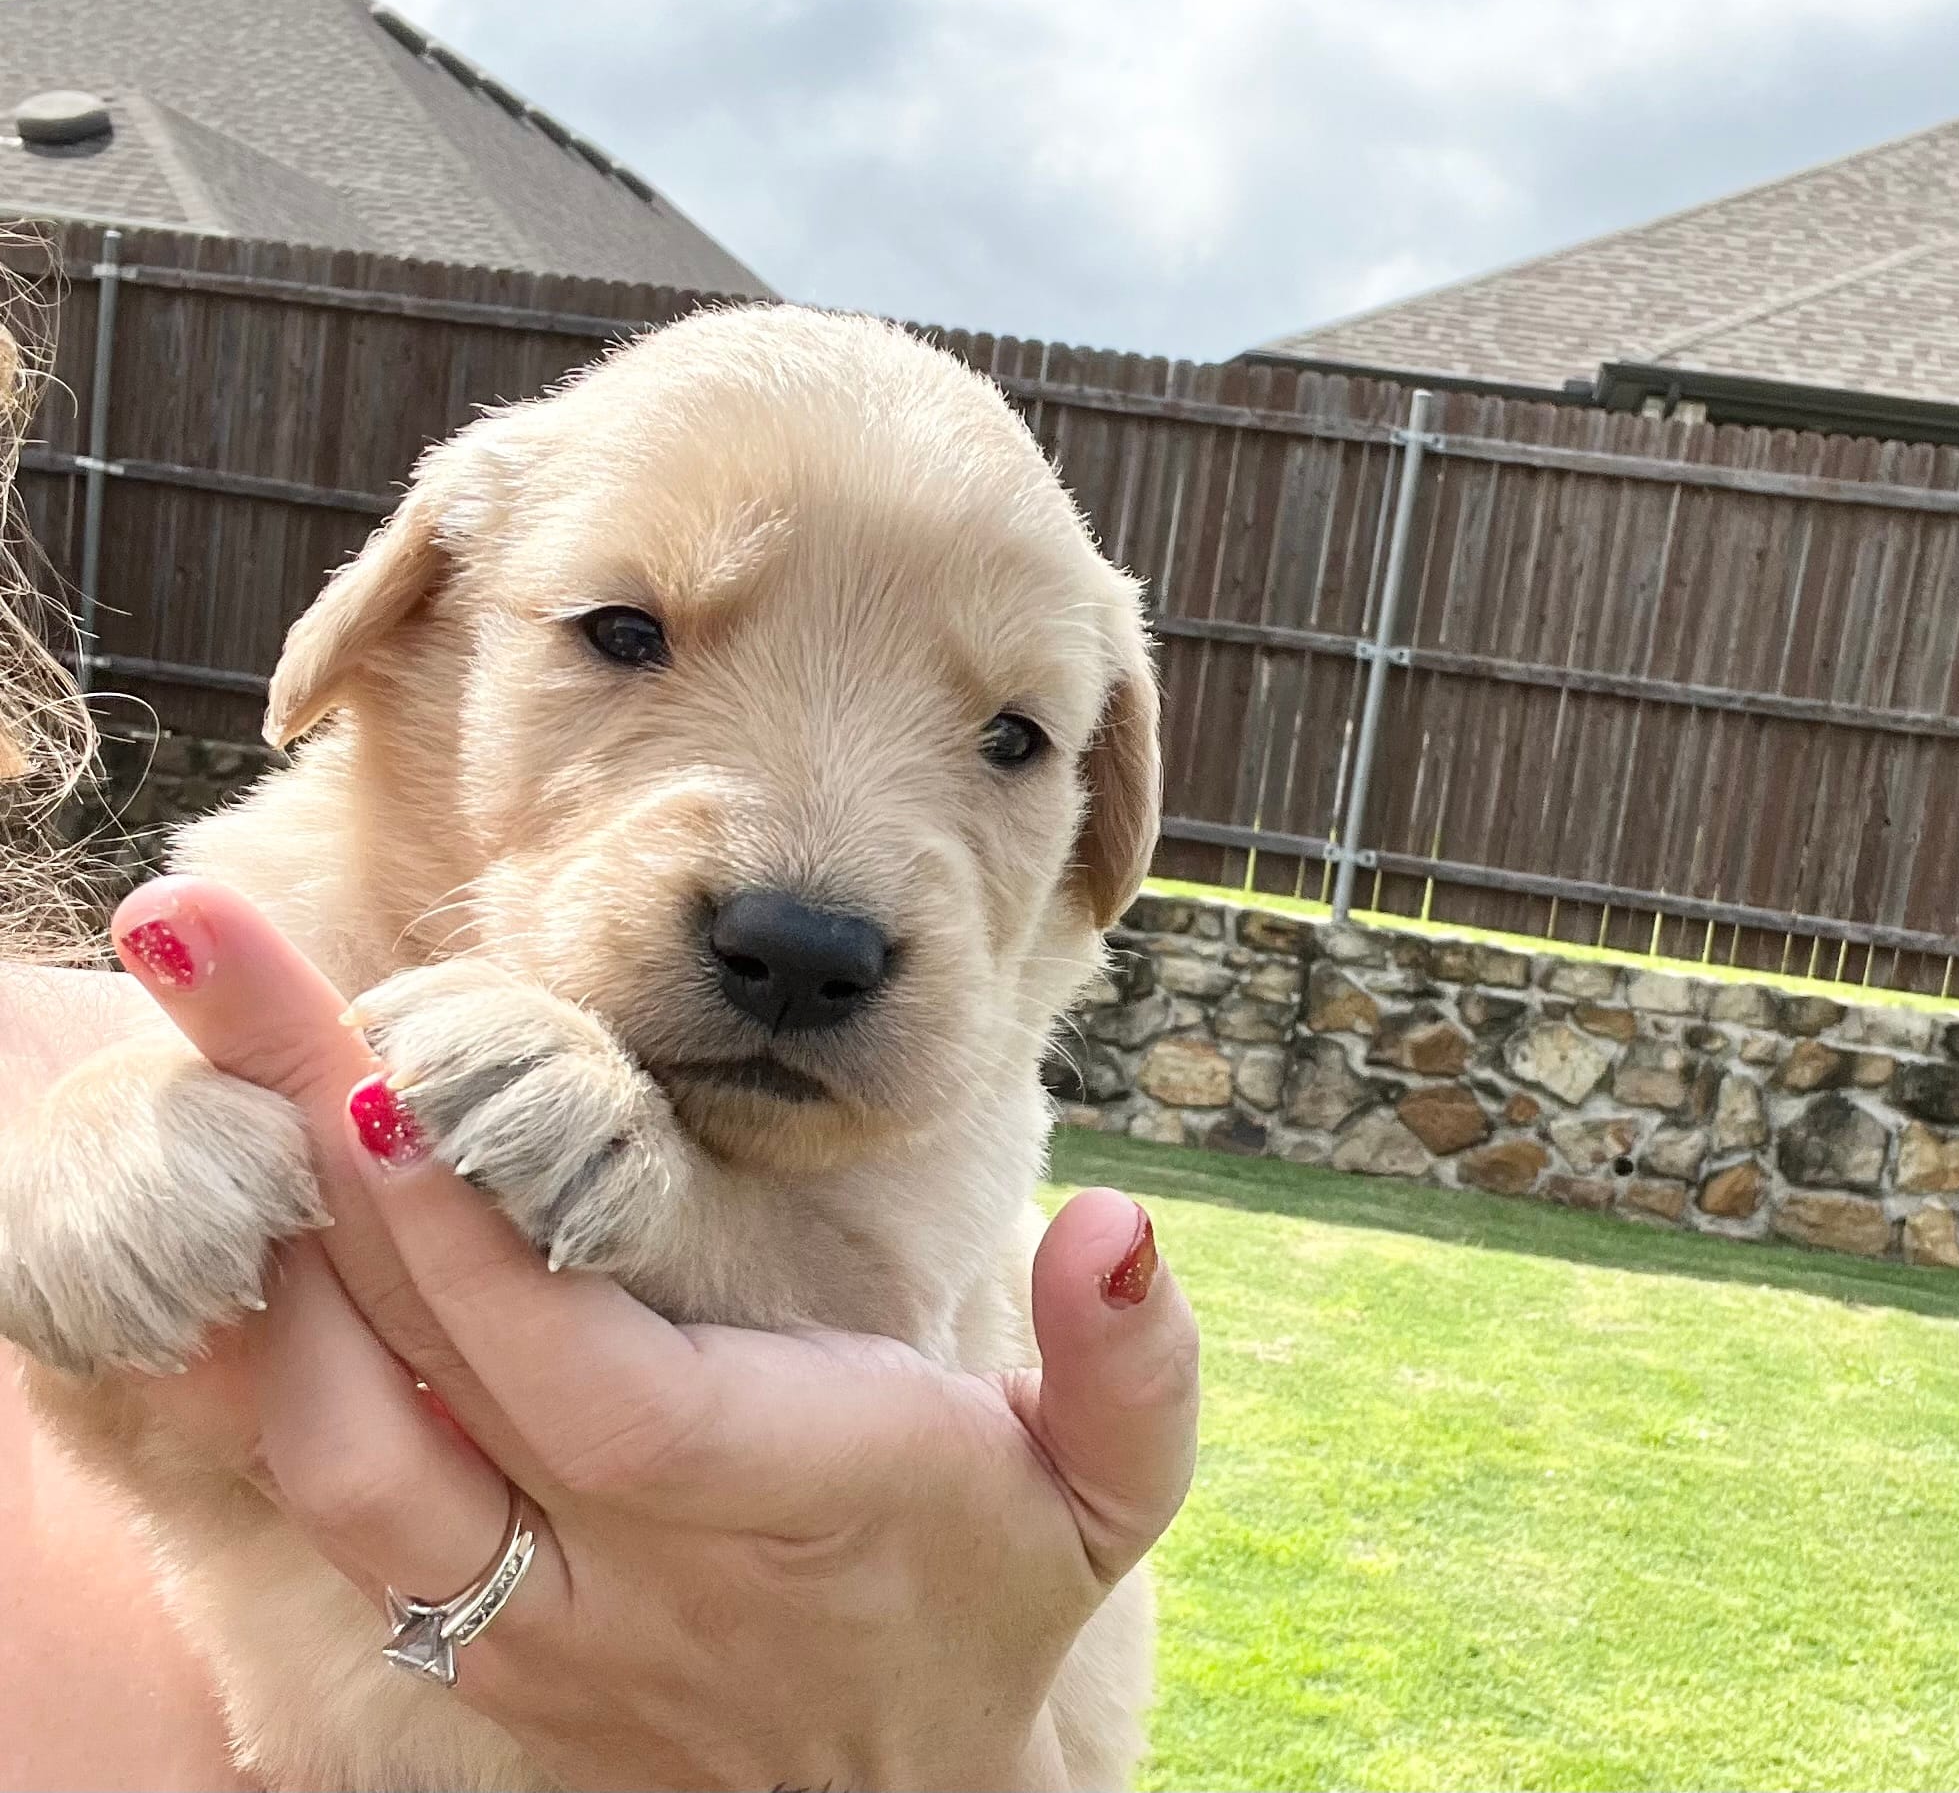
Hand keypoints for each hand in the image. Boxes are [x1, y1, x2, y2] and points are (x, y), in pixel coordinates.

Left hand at [110, 878, 1197, 1791]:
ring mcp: (521, 1621)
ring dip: (252, 1257)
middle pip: (412, 1386)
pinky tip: (220, 1214)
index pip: (595, 1388)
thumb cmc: (996, 1595)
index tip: (383, 1082)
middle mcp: (618, 1577)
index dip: (480, 1250)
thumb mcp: (1112, 1493)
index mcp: (775, 1505)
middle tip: (199, 949)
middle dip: (300, 1156)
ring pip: (327, 1460)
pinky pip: (325, 1497)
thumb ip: (1132, 1365)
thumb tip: (1118, 1223)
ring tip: (195, 1051)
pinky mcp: (465, 1639)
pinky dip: (257, 1351)